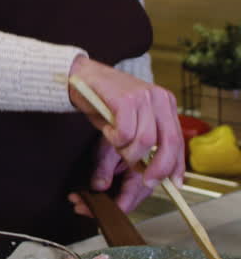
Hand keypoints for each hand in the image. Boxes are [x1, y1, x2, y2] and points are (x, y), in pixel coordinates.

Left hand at [67, 143, 156, 215]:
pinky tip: (85, 196)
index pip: (127, 201)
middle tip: (78, 205)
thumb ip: (104, 168)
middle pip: (121, 205)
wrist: (122, 129)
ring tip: (77, 200)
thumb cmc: (118, 134)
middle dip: (98, 208)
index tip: (89, 210)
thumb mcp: (108, 148)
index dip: (108, 209)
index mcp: (141, 174)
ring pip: (118, 202)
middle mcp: (142, 183)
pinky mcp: (128, 184)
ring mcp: (136, 185)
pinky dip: (101, 198)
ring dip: (97, 204)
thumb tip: (99, 187)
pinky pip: (116, 196)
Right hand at [68, 56, 184, 189]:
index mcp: (165, 103)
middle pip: (168, 142)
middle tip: (146, 180)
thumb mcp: (131, 121)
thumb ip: (145, 140)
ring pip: (144, 141)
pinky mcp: (126, 99)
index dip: (177, 165)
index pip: (178, 139)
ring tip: (116, 142)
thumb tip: (153, 170)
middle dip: (158, 167)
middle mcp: (159, 98)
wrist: (79, 75)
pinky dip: (114, 138)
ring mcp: (143, 97)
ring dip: (127, 151)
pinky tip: (107, 130)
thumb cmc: (103, 100)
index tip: (174, 183)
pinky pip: (125, 133)